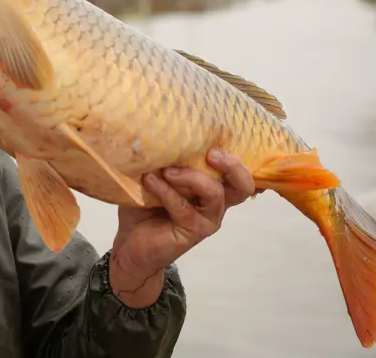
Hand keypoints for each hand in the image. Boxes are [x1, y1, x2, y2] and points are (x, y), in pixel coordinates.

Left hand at [108, 149, 255, 308]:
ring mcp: (207, 219)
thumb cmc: (146, 204)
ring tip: (168, 171)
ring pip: (216, 194)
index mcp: (212, 185)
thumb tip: (162, 132)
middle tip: (211, 154)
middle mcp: (216, 202)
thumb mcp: (158, 176)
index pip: (238, 170)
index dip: (239, 155)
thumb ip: (167, 159)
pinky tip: (150, 181)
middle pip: (243, 185)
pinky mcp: (192, 232)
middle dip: (232, 166)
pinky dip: (166, 192)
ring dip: (192, 177)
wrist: (131, 242)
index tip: (218, 139)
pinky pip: (184, 209)